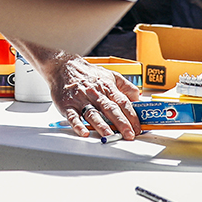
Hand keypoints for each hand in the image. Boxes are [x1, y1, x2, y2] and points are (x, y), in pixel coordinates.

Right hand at [15, 46, 139, 139]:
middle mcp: (95, 93)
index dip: (132, 115)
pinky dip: (78, 125)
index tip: (138, 127)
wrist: (63, 66)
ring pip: (93, 113)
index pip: (122, 102)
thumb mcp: (110, 75)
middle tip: (129, 134)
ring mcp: (81, 99)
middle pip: (110, 109)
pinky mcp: (67, 105)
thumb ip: (126, 86)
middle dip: (121, 123)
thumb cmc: (88, 73)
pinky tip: (83, 132)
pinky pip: (73, 116)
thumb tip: (138, 98)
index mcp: (107, 87)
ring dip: (102, 125)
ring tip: (109, 135)